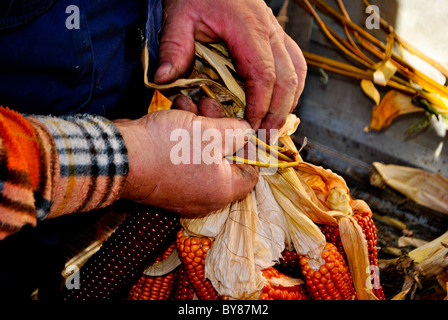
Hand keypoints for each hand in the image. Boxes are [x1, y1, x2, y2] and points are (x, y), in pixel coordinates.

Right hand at [114, 105, 257, 216]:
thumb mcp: (213, 132)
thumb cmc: (172, 148)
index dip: (250, 146)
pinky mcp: (165, 180)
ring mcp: (183, 190)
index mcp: (223, 191)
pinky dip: (182, 135)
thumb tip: (247, 132)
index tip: (242, 125)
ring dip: (199, 125)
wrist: (121, 157)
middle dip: (220, 127)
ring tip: (189, 103)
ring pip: (202, 153)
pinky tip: (176, 112)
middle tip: (212, 104)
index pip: (251, 172)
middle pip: (224, 158)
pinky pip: (183, 157)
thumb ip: (238, 131)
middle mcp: (205, 196)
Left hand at [154, 0, 306, 131]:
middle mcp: (270, 34)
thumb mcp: (180, 15)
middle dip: (278, 113)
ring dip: (289, 102)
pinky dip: (291, 87)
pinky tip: (281, 102)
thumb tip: (165, 78)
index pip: (263, 76)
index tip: (250, 128)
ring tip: (274, 126)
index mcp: (248, 31)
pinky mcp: (276, 36)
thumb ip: (174, 47)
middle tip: (265, 138)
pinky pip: (295, 63)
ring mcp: (277, 34)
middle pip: (288, 80)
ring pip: (297, 73)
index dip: (260, 106)